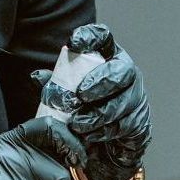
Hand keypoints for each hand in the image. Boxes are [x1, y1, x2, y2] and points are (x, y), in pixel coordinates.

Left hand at [33, 23, 149, 179]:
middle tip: (81, 95)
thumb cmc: (82, 109)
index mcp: (105, 56)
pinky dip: (107, 132)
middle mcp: (126, 72)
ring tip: (79, 123)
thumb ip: (55, 84)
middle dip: (101, 83)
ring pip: (125, 102)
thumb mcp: (66, 93)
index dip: (90, 37)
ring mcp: (137, 96)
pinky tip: (92, 135)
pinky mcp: (142, 120)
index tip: (74, 43)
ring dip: (100, 114)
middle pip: (121, 71)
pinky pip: (128, 125)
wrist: (102, 142)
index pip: (102, 37)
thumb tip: (38, 76)